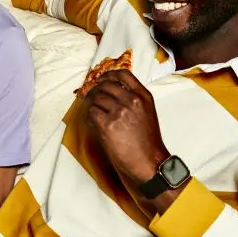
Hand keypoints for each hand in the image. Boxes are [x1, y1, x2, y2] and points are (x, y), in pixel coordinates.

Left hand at [84, 70, 167, 187]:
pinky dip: (89, 117)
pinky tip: (94, 123)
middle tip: (91, 98)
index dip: (108, 75)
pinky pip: (91, 113)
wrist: (148, 161)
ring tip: (95, 115)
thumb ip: (133, 100)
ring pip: (96, 99)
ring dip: (92, 106)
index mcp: (143, 96)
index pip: (123, 74)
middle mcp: (131, 100)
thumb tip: (112, 94)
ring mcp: (119, 112)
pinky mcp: (107, 125)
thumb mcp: (147, 113)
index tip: (100, 79)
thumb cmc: (147, 142)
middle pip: (105, 85)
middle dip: (96, 91)